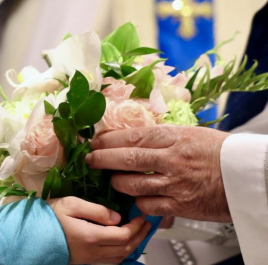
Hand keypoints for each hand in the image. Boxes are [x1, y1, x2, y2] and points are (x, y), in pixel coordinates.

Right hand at [49, 197, 149, 263]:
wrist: (29, 236)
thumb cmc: (48, 217)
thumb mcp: (71, 204)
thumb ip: (96, 209)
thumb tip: (117, 217)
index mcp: (92, 236)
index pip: (124, 234)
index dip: (137, 225)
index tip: (141, 215)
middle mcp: (93, 252)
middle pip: (126, 248)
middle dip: (140, 236)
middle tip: (146, 224)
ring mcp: (89, 259)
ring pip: (120, 257)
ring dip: (133, 245)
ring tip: (138, 233)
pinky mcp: (84, 262)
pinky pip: (110, 261)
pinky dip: (121, 253)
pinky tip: (121, 245)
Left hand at [86, 125, 231, 221]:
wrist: (248, 176)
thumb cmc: (219, 152)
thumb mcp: (189, 133)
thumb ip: (160, 135)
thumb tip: (129, 135)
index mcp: (174, 137)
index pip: (131, 136)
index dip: (108, 140)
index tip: (95, 141)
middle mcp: (172, 160)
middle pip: (126, 159)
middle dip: (102, 159)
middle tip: (90, 160)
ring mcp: (175, 184)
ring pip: (132, 184)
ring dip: (116, 182)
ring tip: (113, 179)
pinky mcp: (181, 205)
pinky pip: (148, 205)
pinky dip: (138, 202)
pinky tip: (136, 197)